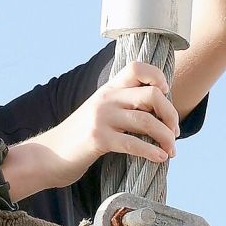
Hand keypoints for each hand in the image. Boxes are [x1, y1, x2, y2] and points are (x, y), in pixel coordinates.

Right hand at [33, 62, 179, 188]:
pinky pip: (133, 143)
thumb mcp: (101, 111)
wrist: (51, 154)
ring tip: (171, 150)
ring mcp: (102, 118)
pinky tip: (160, 158)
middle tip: (174, 132)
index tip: (165, 94)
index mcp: (109, 88)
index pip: (137, 67)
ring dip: (166, 137)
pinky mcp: (98, 139)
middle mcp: (106, 98)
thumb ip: (123, 104)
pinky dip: (152, 152)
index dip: (157, 76)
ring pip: (146, 120)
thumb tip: (160, 110)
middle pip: (151, 95)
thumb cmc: (82, 135)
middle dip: (171, 114)